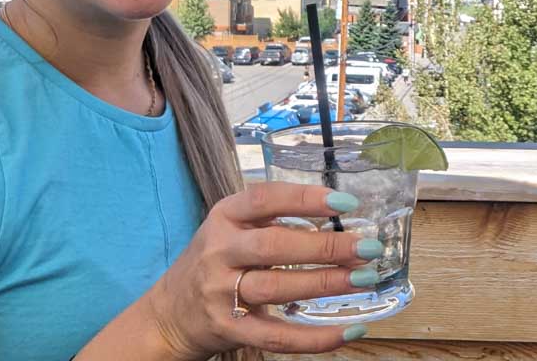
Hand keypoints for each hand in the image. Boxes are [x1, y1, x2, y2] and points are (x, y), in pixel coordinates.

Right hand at [147, 182, 377, 357]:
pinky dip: (316, 338)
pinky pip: (277, 336)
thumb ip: (274, 220)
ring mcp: (221, 293)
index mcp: (224, 217)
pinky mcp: (229, 329)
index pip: (265, 199)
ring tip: (363, 278)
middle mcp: (219, 251)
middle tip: (366, 247)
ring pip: (277, 288)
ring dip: (325, 283)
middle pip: (275, 246)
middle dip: (326, 246)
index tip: (346, 204)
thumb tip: (341, 218)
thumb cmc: (217, 261)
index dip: (306, 199)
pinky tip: (348, 330)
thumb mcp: (233, 228)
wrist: (169, 313)